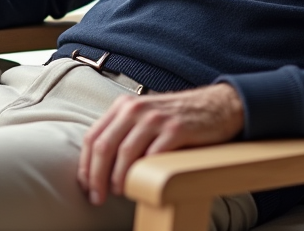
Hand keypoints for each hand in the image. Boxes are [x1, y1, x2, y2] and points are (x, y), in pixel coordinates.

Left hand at [78, 83, 244, 204]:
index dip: (85, 165)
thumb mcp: (145, 116)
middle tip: (97, 197)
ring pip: (125, 153)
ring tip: (120, 192)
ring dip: (118, 179)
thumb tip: (98, 166)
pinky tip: (143, 184)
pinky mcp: (177, 130)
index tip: (86, 186)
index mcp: (124, 105)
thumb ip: (123, 131)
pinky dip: (144, 174)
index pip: (92, 136)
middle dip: (95, 177)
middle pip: (103, 146)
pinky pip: (153, 156)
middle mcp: (136, 108)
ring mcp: (157, 118)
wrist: (218, 106)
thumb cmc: (178, 117)